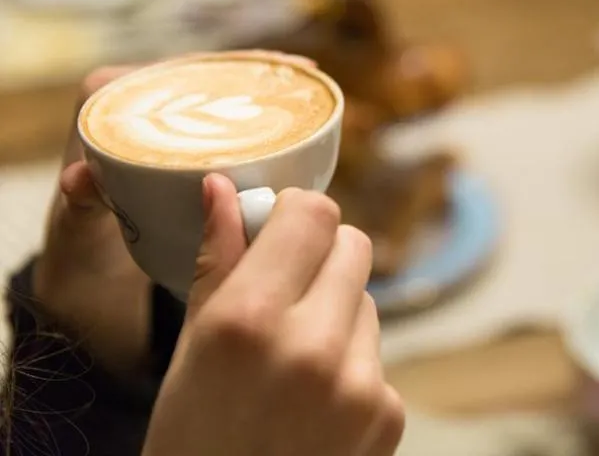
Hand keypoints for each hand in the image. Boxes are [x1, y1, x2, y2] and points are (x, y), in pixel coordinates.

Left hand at [35, 51, 320, 376]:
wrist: (90, 280)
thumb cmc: (81, 250)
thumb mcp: (78, 228)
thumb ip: (79, 205)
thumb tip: (82, 179)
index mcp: (106, 104)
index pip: (173, 69)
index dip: (224, 62)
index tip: (266, 66)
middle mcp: (140, 106)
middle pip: (209, 78)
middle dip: (258, 72)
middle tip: (304, 75)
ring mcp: (168, 129)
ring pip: (224, 100)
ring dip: (268, 92)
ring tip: (311, 90)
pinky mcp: (188, 152)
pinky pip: (229, 128)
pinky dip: (264, 122)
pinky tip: (300, 121)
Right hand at [143, 175, 404, 455]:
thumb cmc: (192, 439)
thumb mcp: (189, 351)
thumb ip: (217, 263)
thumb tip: (223, 188)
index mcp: (248, 321)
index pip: (313, 213)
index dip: (296, 212)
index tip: (278, 228)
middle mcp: (312, 345)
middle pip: (352, 244)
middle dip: (320, 254)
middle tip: (286, 287)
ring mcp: (360, 382)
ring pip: (366, 297)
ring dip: (337, 309)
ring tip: (293, 358)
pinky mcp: (390, 411)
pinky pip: (377, 352)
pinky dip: (352, 360)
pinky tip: (315, 399)